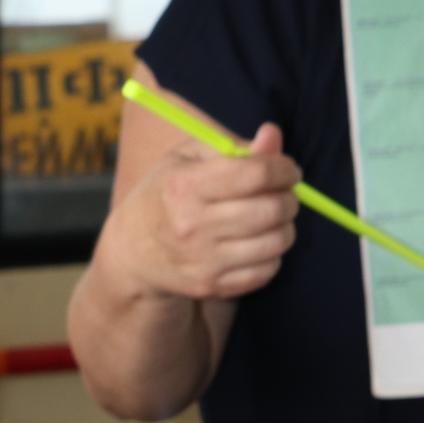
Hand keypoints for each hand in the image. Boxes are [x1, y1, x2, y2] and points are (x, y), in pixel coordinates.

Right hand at [98, 118, 299, 303]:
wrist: (133, 250)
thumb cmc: (168, 192)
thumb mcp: (189, 157)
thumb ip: (234, 146)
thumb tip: (273, 136)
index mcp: (186, 186)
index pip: (255, 174)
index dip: (284, 168)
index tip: (289, 170)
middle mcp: (191, 226)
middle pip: (270, 210)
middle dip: (289, 199)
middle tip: (286, 195)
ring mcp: (201, 261)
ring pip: (274, 243)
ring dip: (286, 228)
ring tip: (276, 220)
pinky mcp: (209, 286)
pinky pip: (264, 272)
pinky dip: (272, 256)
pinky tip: (260, 244)